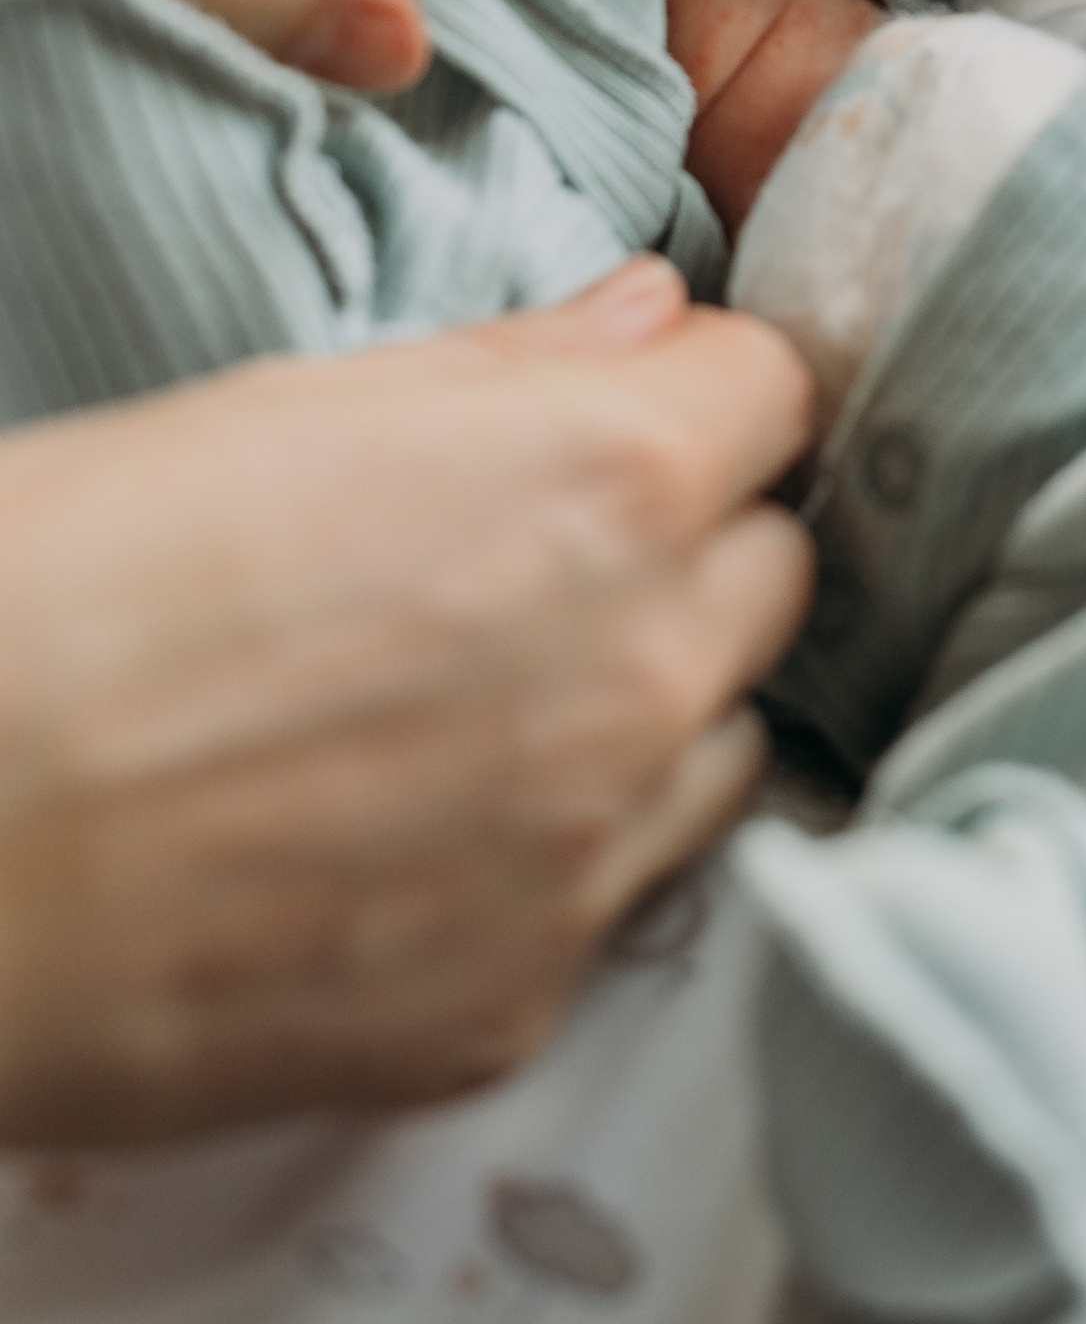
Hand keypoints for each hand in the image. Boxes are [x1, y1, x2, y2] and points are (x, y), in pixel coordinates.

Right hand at [0, 260, 815, 1141]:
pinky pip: (611, 898)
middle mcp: (644, 669)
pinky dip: (555, 856)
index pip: (776, 393)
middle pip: (774, 570)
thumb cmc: (62, 590)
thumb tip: (645, 317)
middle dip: (690, 544)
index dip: (699, 392)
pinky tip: (416, 833)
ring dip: (652, 702)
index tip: (632, 409)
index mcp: (608, 481)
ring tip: (482, 699)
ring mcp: (592, 856)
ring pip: (723, 741)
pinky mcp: (516, 1006)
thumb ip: (508, 369)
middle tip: (538, 553)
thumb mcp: (277, 411)